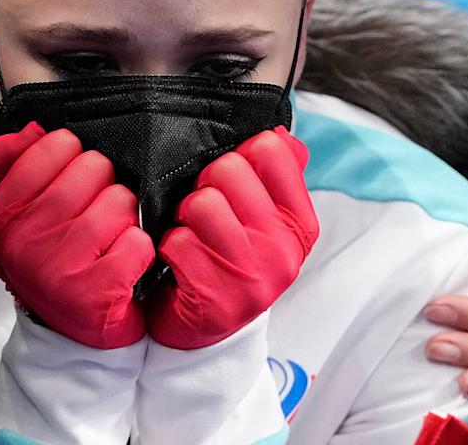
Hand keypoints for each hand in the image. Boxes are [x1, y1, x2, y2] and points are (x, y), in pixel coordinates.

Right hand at [0, 122, 155, 348]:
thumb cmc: (54, 258)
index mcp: (0, 216)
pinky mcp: (93, 297)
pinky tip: (125, 261)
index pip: (53, 145)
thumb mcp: (22, 212)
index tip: (74, 177)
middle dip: (106, 182)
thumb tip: (27, 130)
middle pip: (92, 168)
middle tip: (99, 206)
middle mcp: (21, 243)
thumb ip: (14, 165)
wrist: (74, 332)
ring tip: (113, 234)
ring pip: (119, 202)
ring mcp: (55, 271)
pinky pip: (137, 242)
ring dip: (125, 215)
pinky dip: (140, 248)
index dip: (75, 154)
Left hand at [147, 127, 318, 349]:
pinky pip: (177, 242)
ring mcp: (253, 277)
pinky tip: (177, 262)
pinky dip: (168, 247)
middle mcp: (284, 249)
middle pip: (228, 170)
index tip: (230, 181)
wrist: (205, 333)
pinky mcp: (217, 300)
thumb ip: (275, 175)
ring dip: (184, 217)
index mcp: (299, 223)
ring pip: (201, 204)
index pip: (271, 150)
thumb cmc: (228, 261)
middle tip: (202, 212)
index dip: (239, 155)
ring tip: (190, 234)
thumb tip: (281, 134)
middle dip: (205, 184)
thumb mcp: (261, 220)